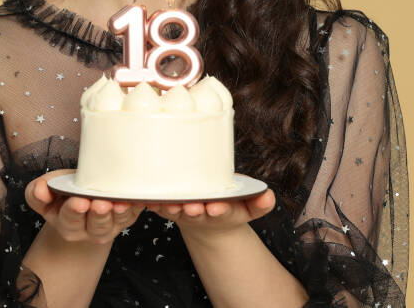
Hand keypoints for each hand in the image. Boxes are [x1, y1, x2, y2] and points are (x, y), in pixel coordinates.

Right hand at [25, 169, 145, 244]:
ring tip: (120, 203)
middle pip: (96, 227)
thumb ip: (37, 193)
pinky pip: (134, 214)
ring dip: (119, 213)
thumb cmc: (63, 192)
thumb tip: (40, 190)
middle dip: (99, 215)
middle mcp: (90, 230)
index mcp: (68, 225)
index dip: (74, 212)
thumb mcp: (46, 190)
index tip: (79, 202)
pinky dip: (137, 207)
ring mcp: (111, 225)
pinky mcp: (127, 217)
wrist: (83, 196)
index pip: (70, 220)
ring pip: (116, 223)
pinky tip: (138, 199)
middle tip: (100, 203)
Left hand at [146, 189, 275, 237]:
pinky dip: (148, 202)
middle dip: (194, 211)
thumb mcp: (247, 206)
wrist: (206, 215)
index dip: (219, 210)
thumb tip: (269, 196)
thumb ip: (259, 203)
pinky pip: (154, 206)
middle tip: (193, 207)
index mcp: (219, 212)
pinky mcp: (163, 208)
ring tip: (168, 203)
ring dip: (170, 207)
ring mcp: (180, 212)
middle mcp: (198, 214)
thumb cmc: (228, 204)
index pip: (220, 212)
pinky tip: (144, 197)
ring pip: (173, 210)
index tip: (216, 207)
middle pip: (195, 213)